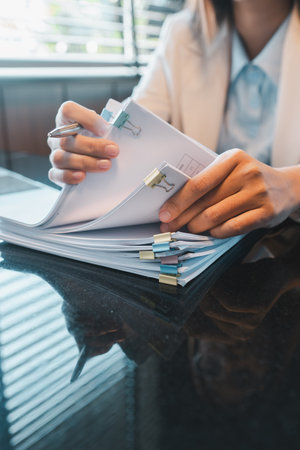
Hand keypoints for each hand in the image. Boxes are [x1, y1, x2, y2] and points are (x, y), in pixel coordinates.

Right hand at [48, 101, 118, 184]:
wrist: (97, 158)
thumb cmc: (99, 139)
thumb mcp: (103, 129)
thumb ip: (104, 127)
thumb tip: (111, 131)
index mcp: (67, 119)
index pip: (69, 110)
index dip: (87, 119)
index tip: (105, 129)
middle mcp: (57, 136)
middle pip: (67, 139)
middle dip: (93, 146)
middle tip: (113, 151)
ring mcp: (54, 154)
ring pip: (61, 158)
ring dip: (85, 162)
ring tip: (105, 165)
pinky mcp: (56, 172)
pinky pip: (56, 174)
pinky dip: (69, 176)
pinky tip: (82, 176)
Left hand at [159, 149, 299, 237]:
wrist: (287, 186)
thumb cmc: (248, 178)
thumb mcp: (231, 169)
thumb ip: (208, 180)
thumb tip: (174, 203)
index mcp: (233, 158)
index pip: (199, 183)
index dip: (178, 201)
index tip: (163, 214)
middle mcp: (246, 173)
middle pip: (205, 202)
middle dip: (182, 217)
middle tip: (168, 227)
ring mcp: (258, 193)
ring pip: (216, 216)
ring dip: (197, 226)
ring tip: (188, 229)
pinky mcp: (267, 212)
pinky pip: (233, 227)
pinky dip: (217, 232)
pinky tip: (210, 232)